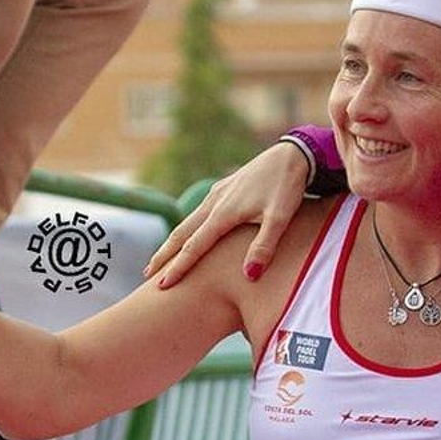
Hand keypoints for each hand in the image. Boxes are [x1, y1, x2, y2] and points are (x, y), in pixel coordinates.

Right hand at [144, 141, 310, 287]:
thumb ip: (264, 247)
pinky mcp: (223, 189)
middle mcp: (214, 203)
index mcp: (223, 214)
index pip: (194, 247)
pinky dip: (187, 228)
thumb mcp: (280, 219)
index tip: (162, 285)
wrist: (292, 154)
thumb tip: (249, 275)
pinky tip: (187, 233)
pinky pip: (198, 213)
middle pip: (181, 233)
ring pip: (187, 221)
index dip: (177, 267)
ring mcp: (217, 194)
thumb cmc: (287, 187)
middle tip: (148, 274)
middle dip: (164, 255)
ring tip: (162, 257)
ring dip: (173, 241)